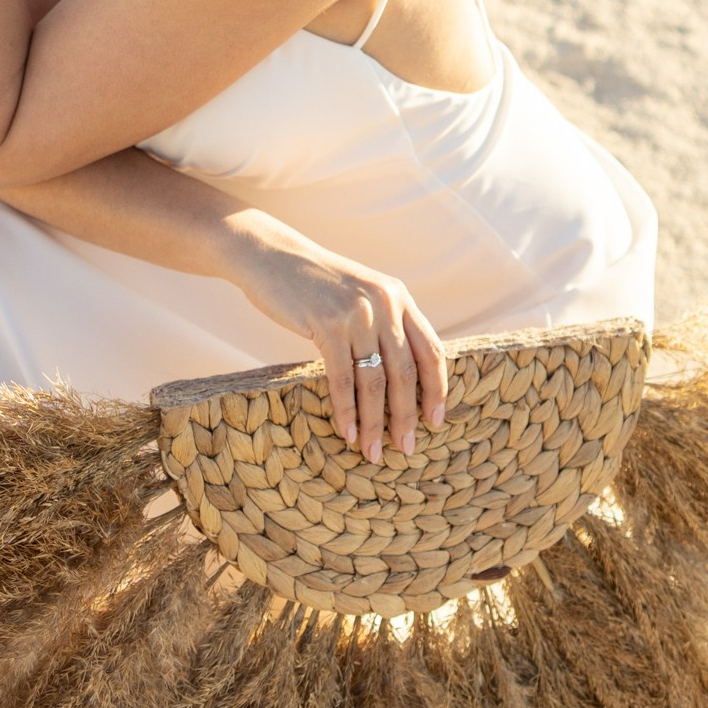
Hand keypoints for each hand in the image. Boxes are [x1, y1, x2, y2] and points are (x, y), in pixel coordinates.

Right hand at [226, 218, 446, 463]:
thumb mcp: (360, 293)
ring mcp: (356, 314)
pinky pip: (342, 379)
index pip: (431, 350)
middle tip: (406, 448)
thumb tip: (401, 374)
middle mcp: (384, 303)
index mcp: (398, 296)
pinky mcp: (327, 324)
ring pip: (374, 380)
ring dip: (375, 422)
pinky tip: (347, 433)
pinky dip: (346, 411)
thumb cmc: (314, 282)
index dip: (436, 389)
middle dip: (406, 416)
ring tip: (374, 452)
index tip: (435, 420)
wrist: (270, 255)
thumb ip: (383, 322)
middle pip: (405, 372)